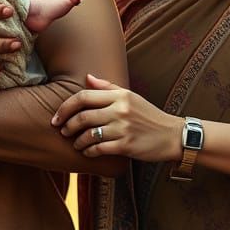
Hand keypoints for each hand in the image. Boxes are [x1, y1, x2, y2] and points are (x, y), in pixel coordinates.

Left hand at [52, 74, 183, 161]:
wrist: (172, 135)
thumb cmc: (148, 116)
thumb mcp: (131, 96)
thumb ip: (107, 87)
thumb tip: (87, 77)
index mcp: (120, 95)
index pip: (84, 96)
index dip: (66, 107)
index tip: (57, 116)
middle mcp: (120, 109)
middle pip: (83, 116)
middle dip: (68, 125)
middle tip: (63, 131)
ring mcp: (123, 128)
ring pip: (89, 134)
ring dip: (77, 141)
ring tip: (76, 143)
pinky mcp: (127, 145)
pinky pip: (99, 149)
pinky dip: (89, 152)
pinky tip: (88, 152)